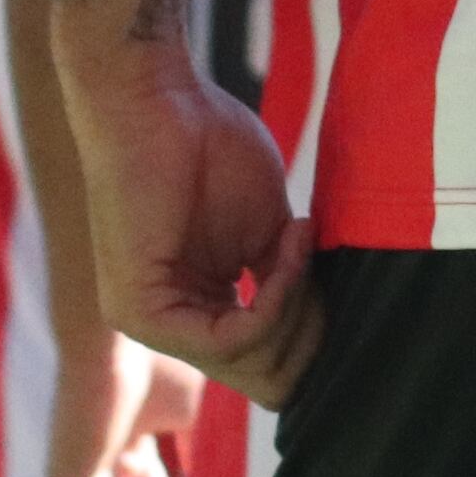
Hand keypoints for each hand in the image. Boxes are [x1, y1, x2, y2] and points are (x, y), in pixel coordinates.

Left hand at [73, 49, 318, 407]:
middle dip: (311, 328)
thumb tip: (330, 326)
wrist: (155, 99)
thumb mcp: (266, 228)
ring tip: (300, 242)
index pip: (269, 365)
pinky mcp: (140, 311)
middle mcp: (172, 325)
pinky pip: (228, 339)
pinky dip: (272, 302)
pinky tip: (284, 251)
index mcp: (199, 308)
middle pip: (265, 377)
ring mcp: (150, 324)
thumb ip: (286, 280)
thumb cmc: (207, 144)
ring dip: (294, 305)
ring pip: (251, 363)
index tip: (336, 281)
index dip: (314, 335)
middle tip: (319, 264)